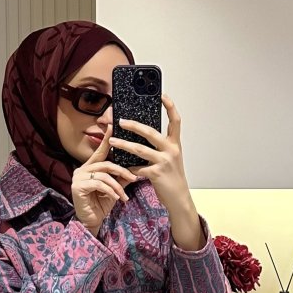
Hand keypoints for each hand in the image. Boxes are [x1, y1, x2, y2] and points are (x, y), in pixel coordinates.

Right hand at [71, 123, 137, 233]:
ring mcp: (78, 177)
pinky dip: (110, 191)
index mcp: (90, 167)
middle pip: (106, 163)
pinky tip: (116, 198)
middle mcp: (82, 169)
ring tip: (124, 196)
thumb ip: (121, 177)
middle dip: (122, 171)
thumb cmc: (102, 205)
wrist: (92, 222)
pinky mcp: (77, 187)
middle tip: (133, 179)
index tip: (113, 127)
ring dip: (117, 186)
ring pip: (104, 174)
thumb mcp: (114, 188)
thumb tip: (135, 168)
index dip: (107, 139)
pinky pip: (99, 184)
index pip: (100, 151)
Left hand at [114, 94, 191, 217]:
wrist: (179, 198)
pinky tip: (122, 168)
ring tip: (113, 141)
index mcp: (175, 144)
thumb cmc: (173, 178)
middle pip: (151, 132)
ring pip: (140, 149)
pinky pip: (137, 168)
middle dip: (134, 125)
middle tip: (121, 121)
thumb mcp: (171, 159)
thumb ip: (161, 147)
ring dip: (124, 144)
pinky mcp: (156, 174)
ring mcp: (164, 161)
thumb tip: (144, 136)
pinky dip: (128, 168)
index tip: (162, 94)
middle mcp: (171, 150)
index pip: (175, 120)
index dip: (170, 106)